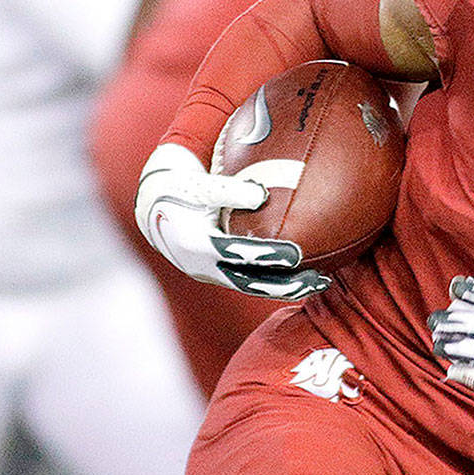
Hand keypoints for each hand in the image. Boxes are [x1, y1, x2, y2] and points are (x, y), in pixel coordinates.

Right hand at [134, 143, 329, 299]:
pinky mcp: (217, 273)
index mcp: (197, 244)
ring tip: (319, 282)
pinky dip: (275, 282)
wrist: (154, 205)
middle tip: (319, 279)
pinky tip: (303, 277)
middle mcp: (203, 266)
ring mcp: (210, 273)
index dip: (269, 255)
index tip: (297, 254)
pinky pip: (250, 282)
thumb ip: (230, 190)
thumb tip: (262, 195)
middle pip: (250, 283)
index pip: (239, 254)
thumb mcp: (200, 186)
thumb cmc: (180, 188)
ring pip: (252, 288)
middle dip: (286, 284)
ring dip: (286, 288)